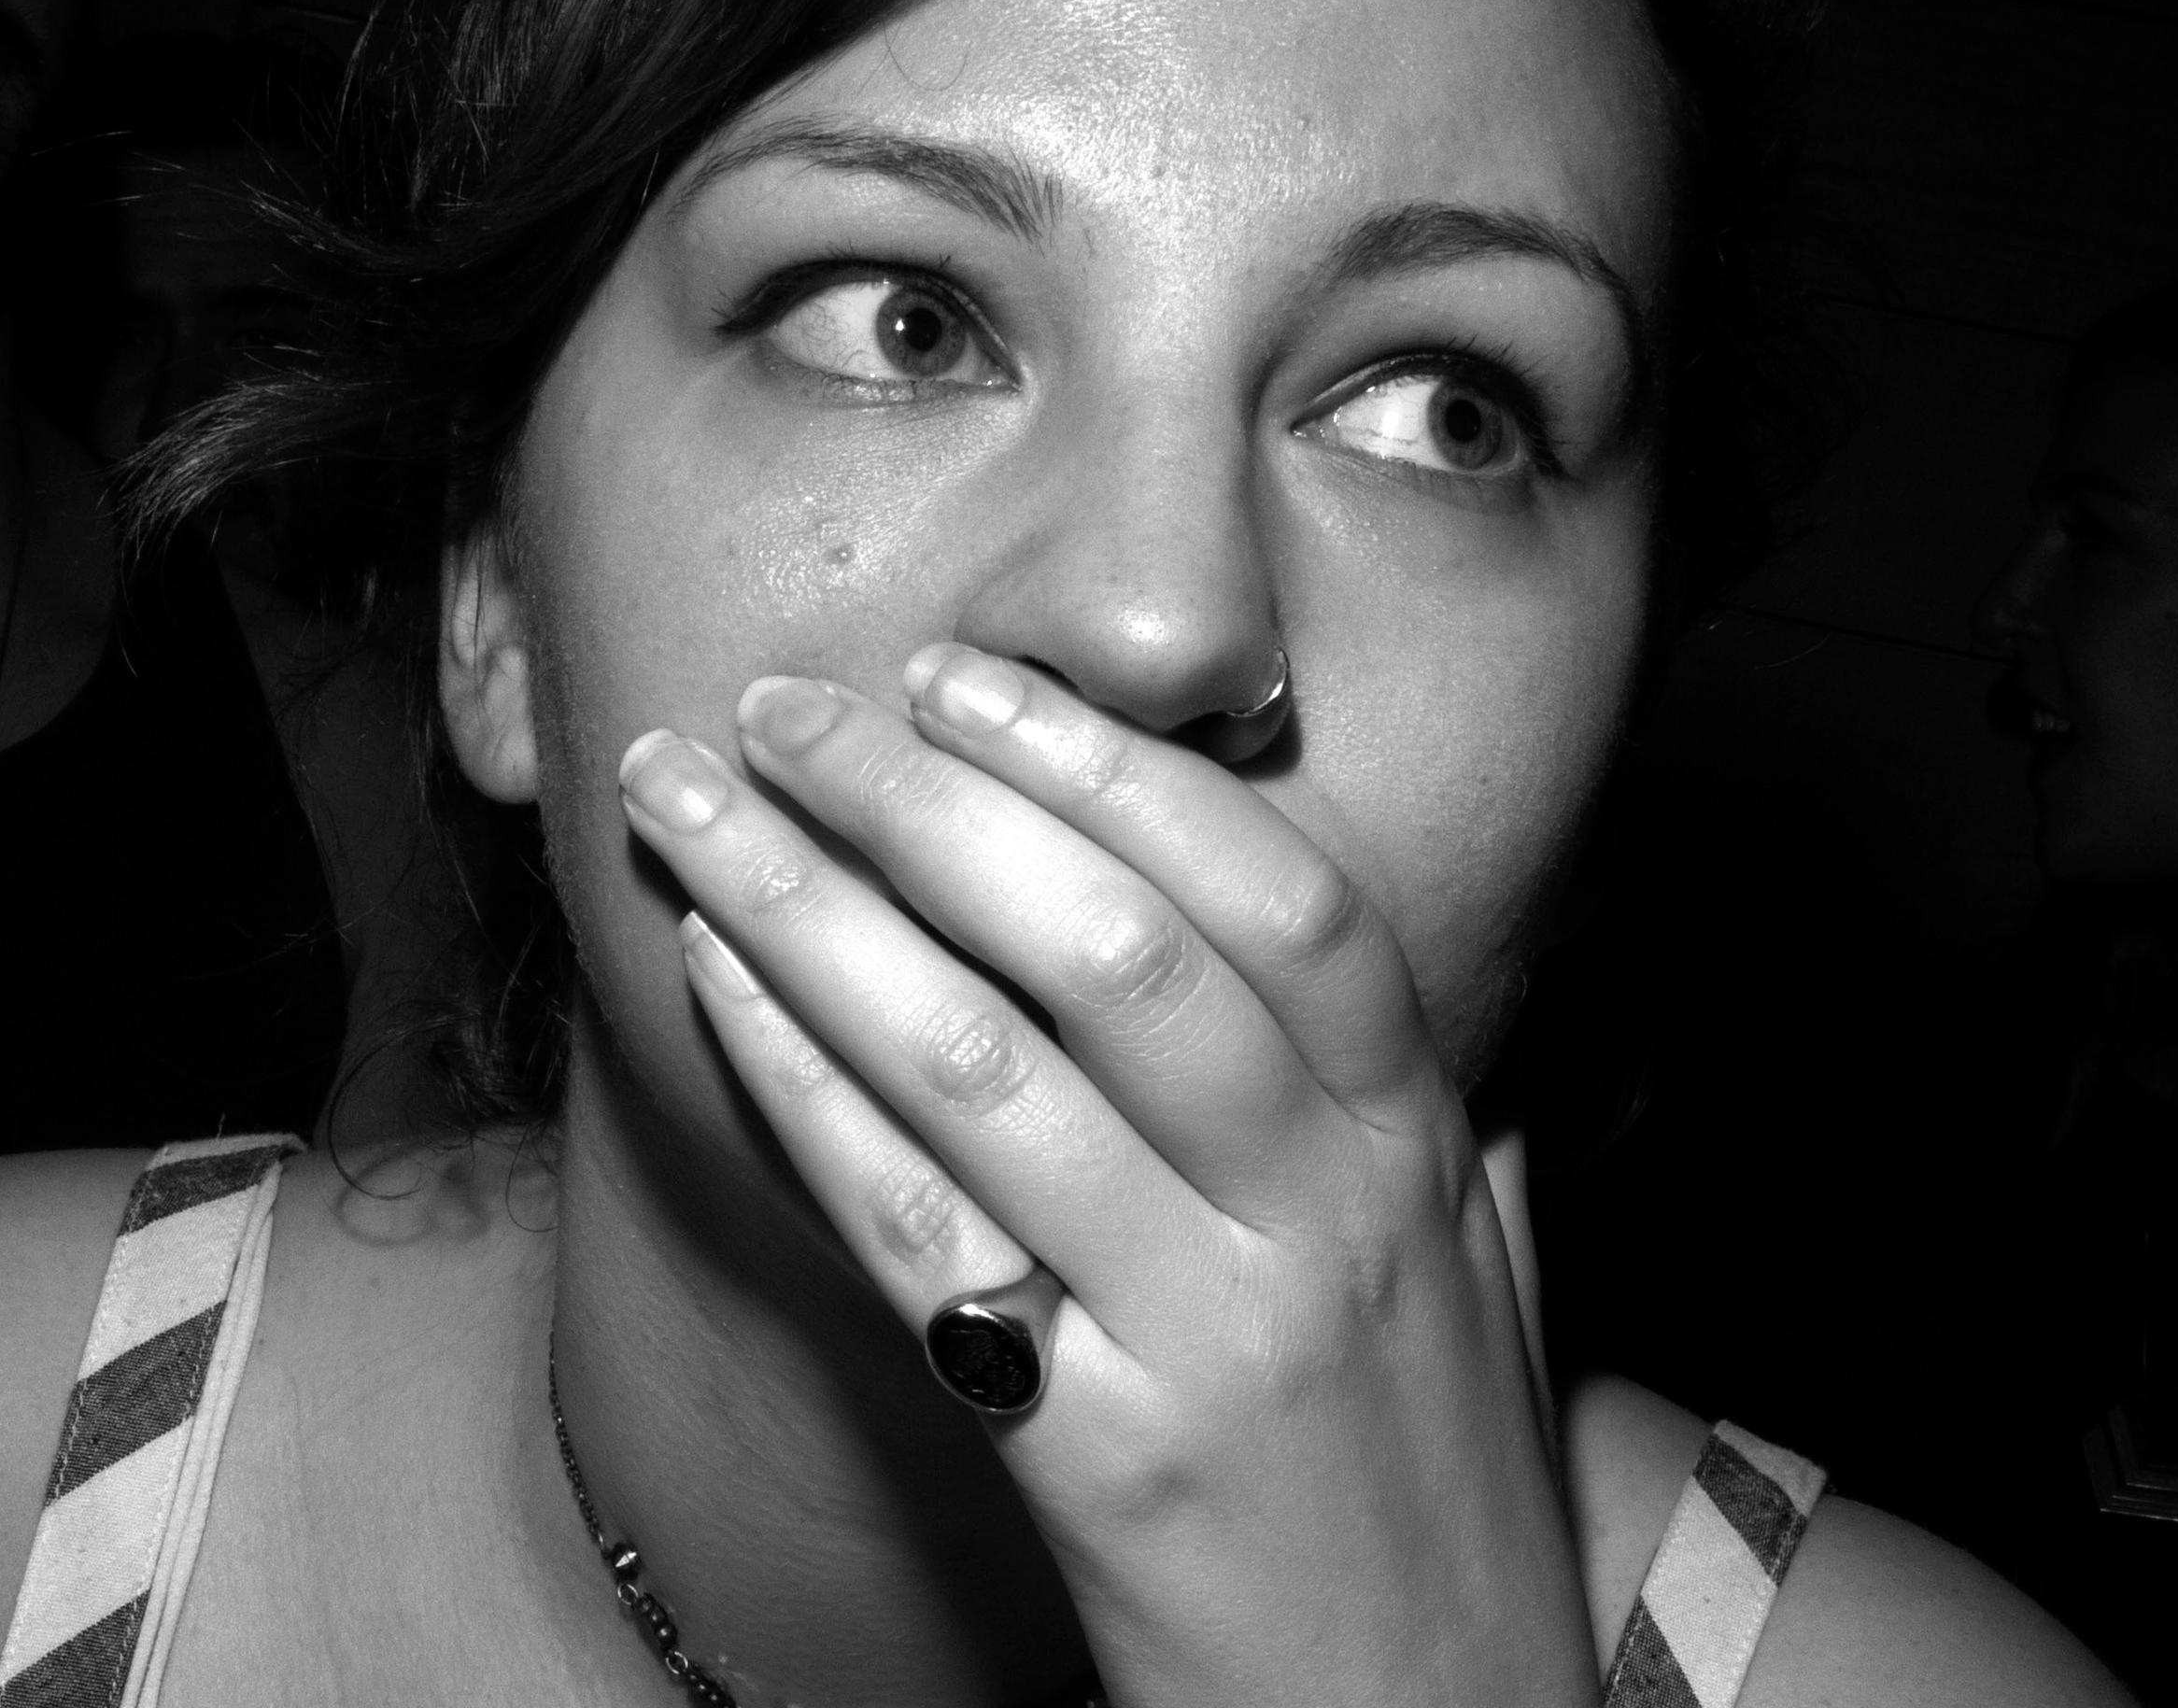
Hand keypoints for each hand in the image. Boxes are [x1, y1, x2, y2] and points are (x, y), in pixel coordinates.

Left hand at [615, 643, 1593, 1707]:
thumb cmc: (1440, 1500)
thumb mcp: (1487, 1276)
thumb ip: (1435, 1106)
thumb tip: (1355, 959)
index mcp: (1417, 1147)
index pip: (1277, 892)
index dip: (1109, 766)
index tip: (964, 677)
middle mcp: (1321, 1216)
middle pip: (1111, 944)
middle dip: (923, 800)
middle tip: (780, 708)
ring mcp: (1211, 1334)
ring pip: (985, 1062)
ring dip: (810, 908)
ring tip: (690, 806)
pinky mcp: (1102, 1457)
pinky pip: (919, 1233)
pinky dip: (803, 1086)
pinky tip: (717, 986)